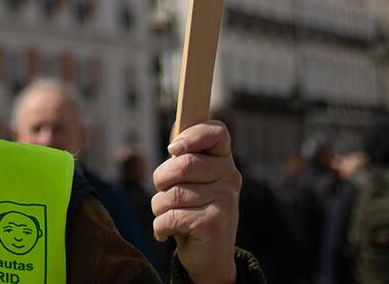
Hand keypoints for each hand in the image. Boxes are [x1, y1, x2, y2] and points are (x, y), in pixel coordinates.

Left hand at [151, 122, 240, 283]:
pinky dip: (160, 227)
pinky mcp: (213, 223)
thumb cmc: (194, 210)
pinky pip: (170, 217)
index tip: (173, 149)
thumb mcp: (190, 181)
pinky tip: (167, 232)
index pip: (217, 132)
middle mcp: (230, 177)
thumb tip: (175, 135)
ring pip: (171, 194)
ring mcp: (225, 200)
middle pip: (182, 164)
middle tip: (163, 192)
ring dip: (158, 208)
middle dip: (160, 180)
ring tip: (168, 216)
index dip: (192, 135)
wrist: (210, 257)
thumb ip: (184, 157)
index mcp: (224, 160)